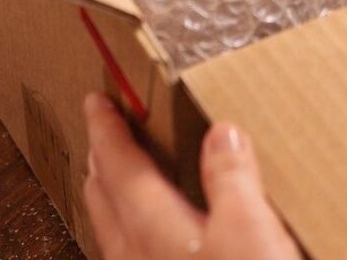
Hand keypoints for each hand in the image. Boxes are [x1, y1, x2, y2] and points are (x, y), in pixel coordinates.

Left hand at [83, 93, 301, 259]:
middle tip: (99, 137)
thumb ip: (232, 179)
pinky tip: (153, 247)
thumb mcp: (251, 232)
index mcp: (157, 234)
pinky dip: (134, 237)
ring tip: (115, 183)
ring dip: (113, 202)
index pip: (123, 171)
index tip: (95, 101)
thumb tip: (222, 132)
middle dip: (102, 167)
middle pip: (109, 206)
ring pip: (118, 239)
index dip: (109, 133)